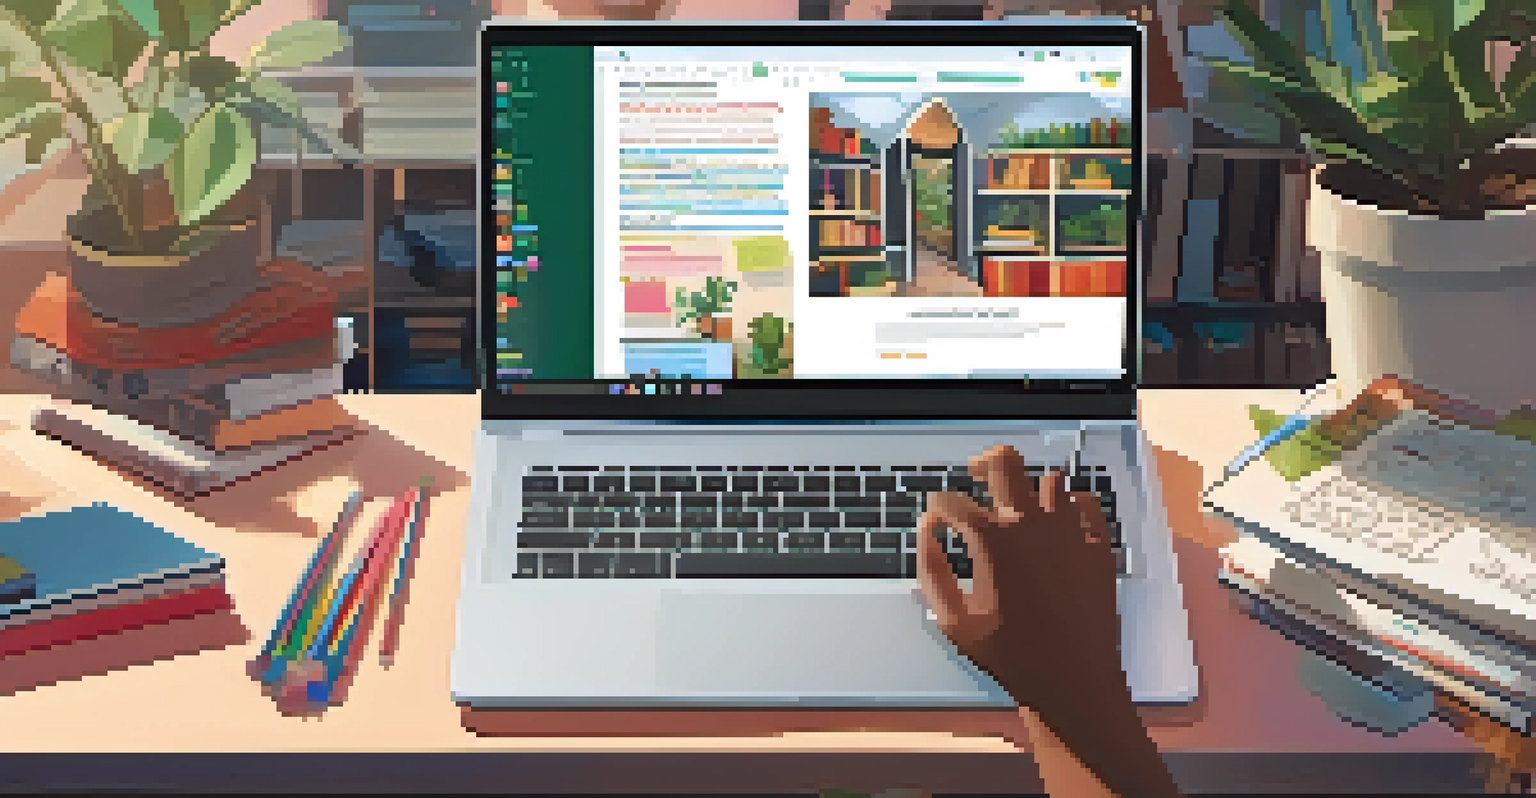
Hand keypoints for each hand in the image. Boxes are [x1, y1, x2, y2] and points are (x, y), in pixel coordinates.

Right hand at [916, 444, 1125, 719]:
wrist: (1074, 680)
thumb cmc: (1010, 655)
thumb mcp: (953, 621)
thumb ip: (931, 571)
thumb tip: (927, 531)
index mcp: (991, 540)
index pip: (951, 501)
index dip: (937, 507)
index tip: (937, 520)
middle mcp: (1030, 523)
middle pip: (1005, 462)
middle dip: (983, 464)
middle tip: (976, 475)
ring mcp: (1070, 531)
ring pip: (1050, 480)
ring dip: (1030, 488)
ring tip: (1021, 505)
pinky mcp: (1098, 546)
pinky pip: (1088, 505)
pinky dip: (1071, 506)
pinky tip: (1060, 521)